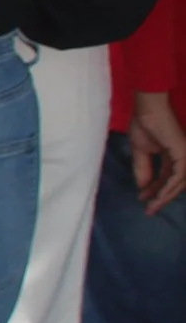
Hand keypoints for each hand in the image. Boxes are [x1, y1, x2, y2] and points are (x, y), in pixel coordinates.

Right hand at [131, 91, 185, 215]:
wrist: (148, 111)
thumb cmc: (144, 125)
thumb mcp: (140, 151)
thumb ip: (143, 168)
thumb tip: (142, 186)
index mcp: (172, 157)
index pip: (166, 178)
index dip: (154, 190)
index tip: (142, 200)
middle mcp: (182, 159)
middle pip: (174, 184)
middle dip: (161, 198)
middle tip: (149, 210)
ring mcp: (184, 158)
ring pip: (178, 184)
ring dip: (165, 196)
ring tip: (152, 206)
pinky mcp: (183, 156)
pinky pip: (178, 177)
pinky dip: (169, 187)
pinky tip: (159, 195)